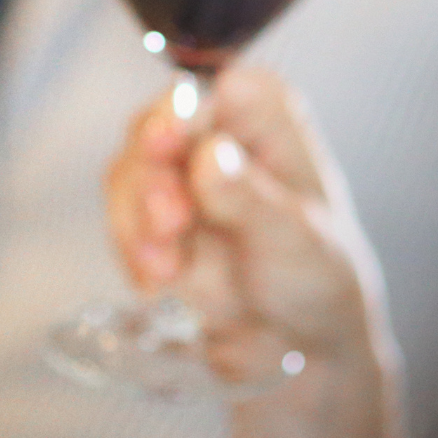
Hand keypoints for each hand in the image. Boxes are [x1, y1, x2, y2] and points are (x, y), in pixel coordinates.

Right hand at [106, 67, 392, 384]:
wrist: (294, 347)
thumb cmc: (317, 278)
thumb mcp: (294, 240)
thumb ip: (249, 199)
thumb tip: (209, 155)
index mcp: (264, 116)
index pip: (214, 90)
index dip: (183, 115)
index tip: (168, 145)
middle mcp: (214, 134)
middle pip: (154, 129)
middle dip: (152, 179)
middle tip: (170, 223)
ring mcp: (175, 176)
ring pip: (127, 174)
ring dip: (139, 223)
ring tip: (167, 270)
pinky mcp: (147, 217)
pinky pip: (120, 221)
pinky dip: (134, 252)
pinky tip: (160, 282)